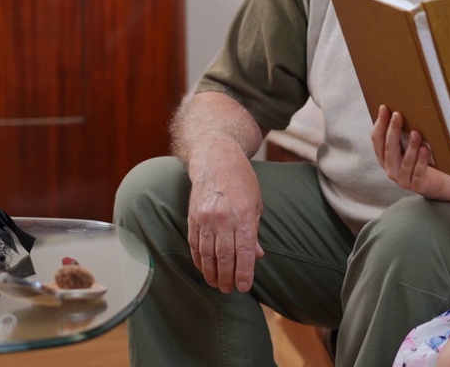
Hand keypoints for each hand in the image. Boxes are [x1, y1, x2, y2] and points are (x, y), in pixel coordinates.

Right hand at [186, 145, 265, 293]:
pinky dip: (199, 260)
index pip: (244, 252)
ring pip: (207, 254)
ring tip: (217, 284)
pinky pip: (195, 244)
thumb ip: (254, 232)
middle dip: (228, 277)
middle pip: (224, 257)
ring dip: (212, 273)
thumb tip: (257, 256)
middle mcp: (223, 218)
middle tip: (230, 290)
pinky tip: (204, 269)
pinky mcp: (192, 218)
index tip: (244, 287)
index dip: (244, 273)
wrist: (216, 160)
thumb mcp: (256, 204)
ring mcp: (205, 218)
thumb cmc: (241, 182)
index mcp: (243, 216)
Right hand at [370, 105, 445, 198]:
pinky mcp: (417, 186)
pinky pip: (418, 172)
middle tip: (398, 115)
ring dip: (410, 146)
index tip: (384, 108)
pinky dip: (422, 161)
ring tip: (416, 133)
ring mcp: (403, 179)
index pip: (377, 140)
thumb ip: (401, 134)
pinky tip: (425, 149)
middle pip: (389, 149)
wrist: (436, 182)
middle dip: (393, 131)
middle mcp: (390, 169)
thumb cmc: (419, 160)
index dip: (379, 124)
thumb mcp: (407, 146)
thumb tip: (398, 109)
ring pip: (405, 161)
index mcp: (384, 158)